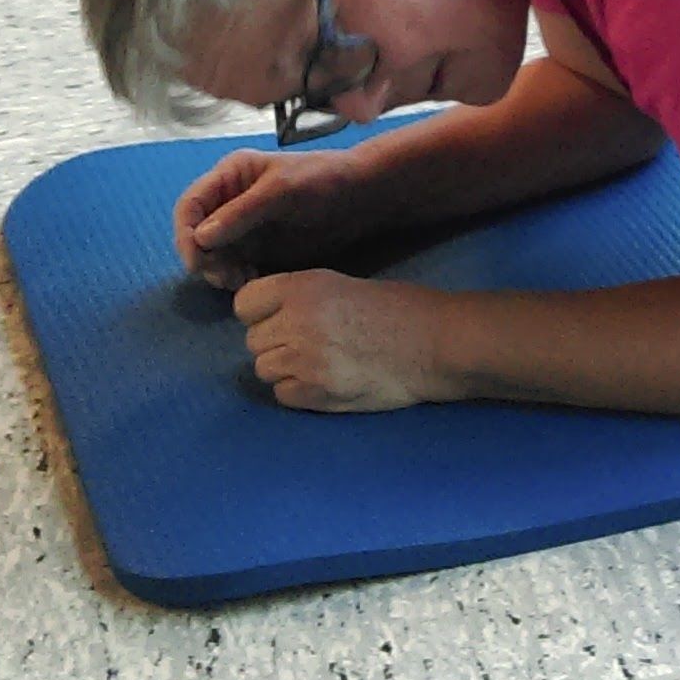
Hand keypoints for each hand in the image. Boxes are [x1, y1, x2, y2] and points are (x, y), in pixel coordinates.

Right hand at [170, 145, 364, 286]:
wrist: (360, 199)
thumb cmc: (322, 181)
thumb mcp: (281, 191)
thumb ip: (241, 212)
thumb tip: (200, 238)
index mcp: (230, 176)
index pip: (190, 206)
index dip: (185, 234)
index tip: (197, 262)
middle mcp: (229, 202)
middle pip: (195, 235)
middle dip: (203, 258)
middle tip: (225, 277)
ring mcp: (243, 228)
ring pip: (212, 256)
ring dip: (218, 272)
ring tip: (240, 281)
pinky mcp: (258, 250)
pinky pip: (233, 267)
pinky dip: (235, 278)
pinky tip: (251, 281)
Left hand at [234, 270, 442, 411]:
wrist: (434, 344)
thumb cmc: (396, 308)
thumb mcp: (340, 284)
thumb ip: (299, 299)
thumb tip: (266, 318)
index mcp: (303, 287)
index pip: (244, 304)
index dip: (260, 313)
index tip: (279, 317)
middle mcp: (297, 320)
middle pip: (252, 340)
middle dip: (275, 342)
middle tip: (309, 342)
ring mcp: (305, 360)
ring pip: (263, 369)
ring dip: (285, 368)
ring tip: (319, 362)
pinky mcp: (317, 393)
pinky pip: (282, 395)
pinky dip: (298, 391)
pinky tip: (325, 381)